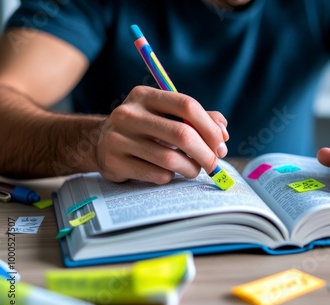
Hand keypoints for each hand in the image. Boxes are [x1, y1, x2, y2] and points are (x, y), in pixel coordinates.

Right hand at [95, 86, 228, 183]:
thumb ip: (197, 118)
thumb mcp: (165, 115)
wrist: (100, 143)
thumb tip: (223, 133)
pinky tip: (168, 172)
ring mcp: (118, 139)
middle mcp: (129, 114)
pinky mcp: (114, 163)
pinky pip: (157, 175)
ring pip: (171, 159)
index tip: (221, 144)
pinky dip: (170, 177)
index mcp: (145, 96)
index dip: (210, 127)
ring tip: (193, 169)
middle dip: (206, 153)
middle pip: (182, 134)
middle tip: (214, 163)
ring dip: (191, 168)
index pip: (186, 105)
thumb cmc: (145, 129)